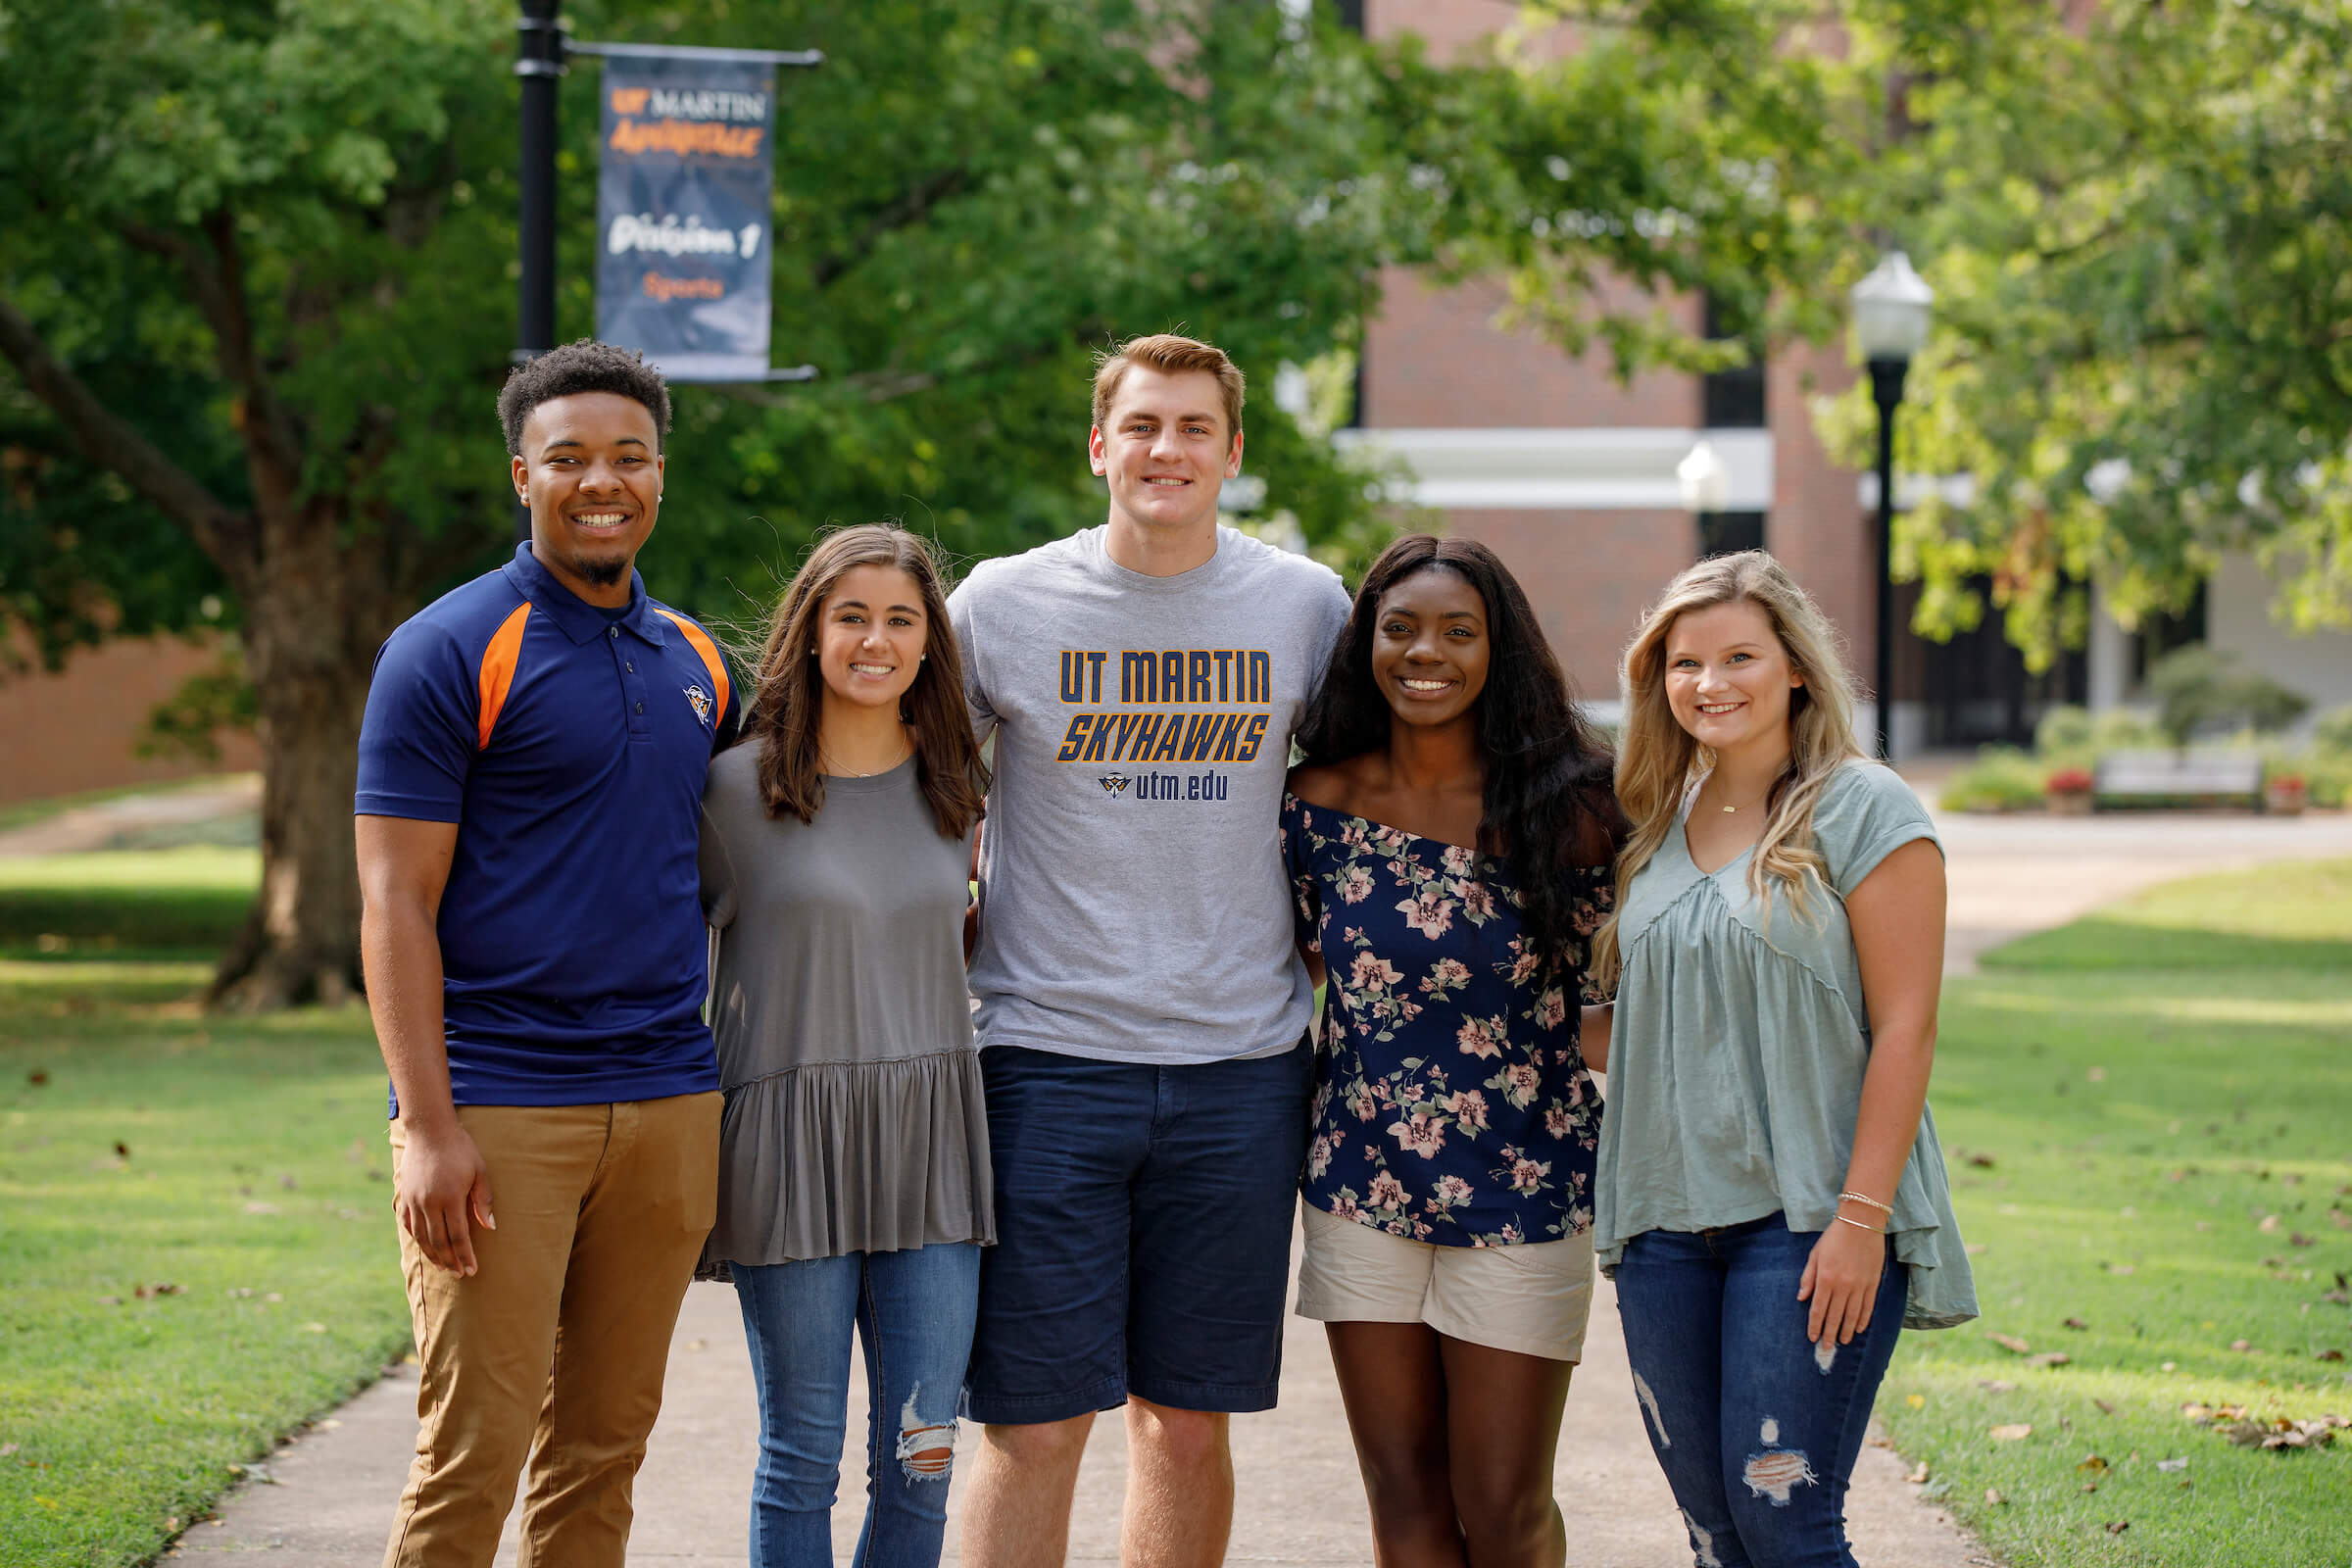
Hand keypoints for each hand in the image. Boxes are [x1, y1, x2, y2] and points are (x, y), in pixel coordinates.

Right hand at [393, 1119, 494, 1276]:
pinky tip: (425, 1246)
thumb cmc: (461, 1149)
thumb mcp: (479, 1171)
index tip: (472, 1270)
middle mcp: (429, 1202)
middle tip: (459, 1274)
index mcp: (450, 1197)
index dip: (465, 1255)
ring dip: (433, 1254)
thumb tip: (490, 1227)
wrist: (429, 1131)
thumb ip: (483, 1201)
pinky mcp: (404, 1196)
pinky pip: (407, 1224)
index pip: (458, 1236)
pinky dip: (416, 1238)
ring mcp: (413, 1200)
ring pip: (421, 1236)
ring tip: (443, 1266)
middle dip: (450, 1260)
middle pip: (439, 1241)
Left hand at [1797, 1221, 1885, 1345]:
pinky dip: (1863, 1320)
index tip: (1812, 1337)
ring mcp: (1859, 1286)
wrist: (1861, 1223)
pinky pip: (1868, 1307)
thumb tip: (1801, 1298)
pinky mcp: (1873, 1284)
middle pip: (1834, 1316)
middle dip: (1829, 1334)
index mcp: (1825, 1278)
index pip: (1818, 1309)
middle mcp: (1842, 1286)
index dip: (1815, 1325)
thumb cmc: (1834, 1238)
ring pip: (1852, 1315)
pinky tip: (1858, 1329)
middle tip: (1826, 1348)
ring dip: (1846, 1331)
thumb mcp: (1814, 1254)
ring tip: (1842, 1342)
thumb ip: (1808, 1278)